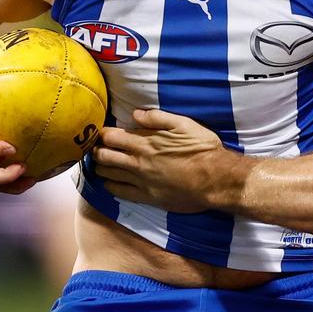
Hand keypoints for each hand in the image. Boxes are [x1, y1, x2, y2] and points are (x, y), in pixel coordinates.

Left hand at [92, 108, 232, 212]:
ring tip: (102, 162)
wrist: (216, 179)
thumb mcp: (185, 124)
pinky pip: (118, 192)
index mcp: (145, 142)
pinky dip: (109, 185)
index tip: (102, 131)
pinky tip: (111, 182)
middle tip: (97, 147)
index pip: (110, 137)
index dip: (102, 133)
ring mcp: (140, 181)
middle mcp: (137, 162)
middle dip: (96, 150)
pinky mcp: (146, 197)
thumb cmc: (203, 149)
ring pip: (107, 174)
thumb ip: (158, 117)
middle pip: (103, 156)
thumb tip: (135, 114)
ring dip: (100, 167)